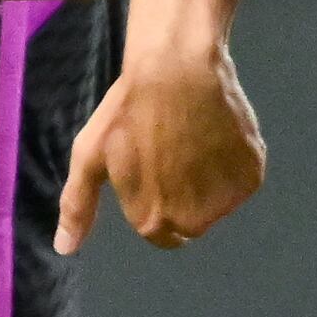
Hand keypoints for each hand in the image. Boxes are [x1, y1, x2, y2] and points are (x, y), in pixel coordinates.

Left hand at [56, 39, 266, 252]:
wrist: (179, 68)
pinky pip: (242, 177)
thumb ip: (79, 206)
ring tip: (195, 137)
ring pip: (219, 199)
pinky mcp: (251, 176)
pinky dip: (233, 160)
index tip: (158, 171)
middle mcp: (193, 221)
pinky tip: (216, 132)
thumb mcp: (90, 155)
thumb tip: (65, 248)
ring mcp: (226, 199)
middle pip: (192, 219)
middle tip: (174, 149)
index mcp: (152, 221)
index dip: (157, 201)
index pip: (162, 233)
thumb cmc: (128, 110)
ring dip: (210, 177)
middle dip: (184, 193)